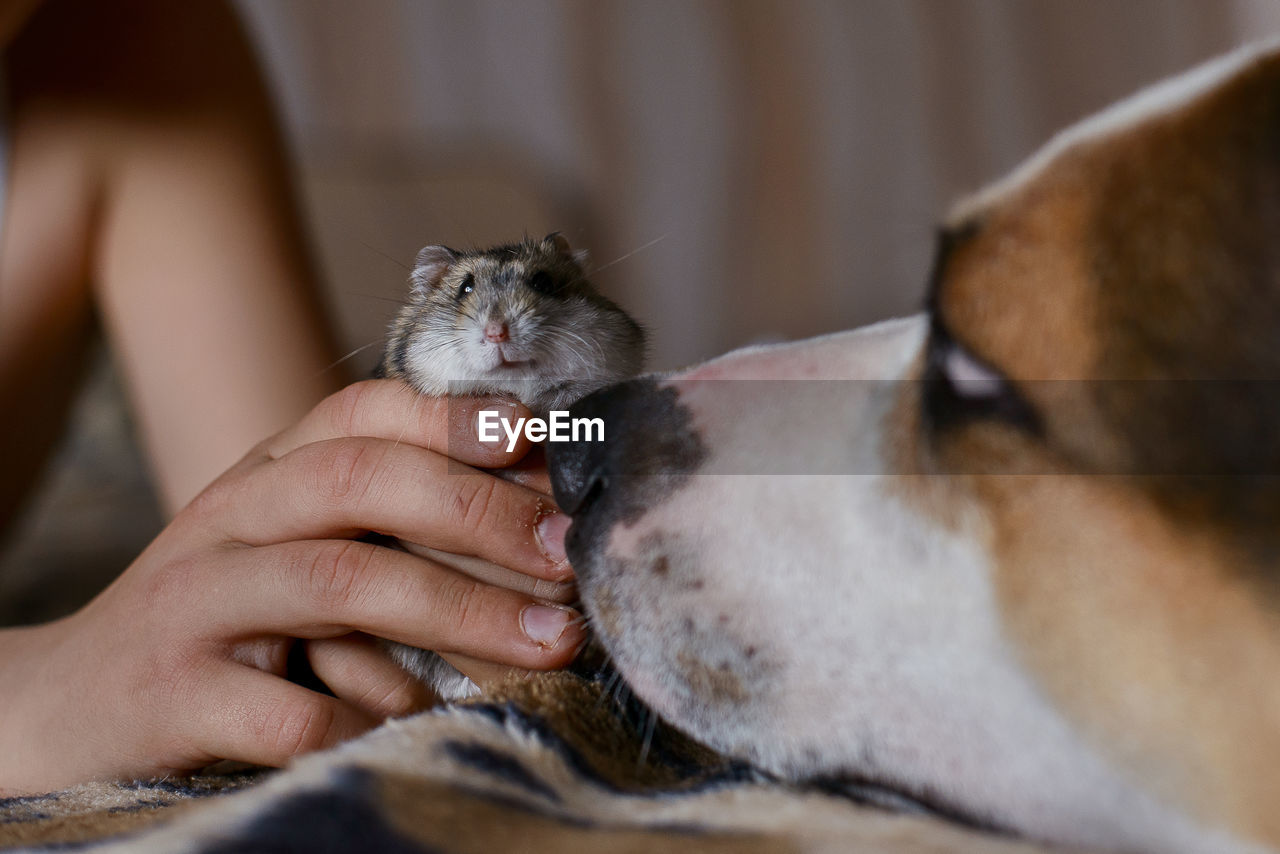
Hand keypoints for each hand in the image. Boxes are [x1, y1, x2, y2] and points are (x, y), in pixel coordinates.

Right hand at [0, 380, 584, 793]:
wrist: (70, 701)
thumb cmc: (224, 620)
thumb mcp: (295, 549)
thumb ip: (389, 528)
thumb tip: (538, 526)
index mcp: (267, 475)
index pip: (359, 414)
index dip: (452, 417)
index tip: (537, 437)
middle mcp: (230, 518)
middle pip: (360, 482)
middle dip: (480, 512)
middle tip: (568, 554)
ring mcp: (198, 602)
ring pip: (338, 582)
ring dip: (462, 611)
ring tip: (553, 643)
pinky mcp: (177, 693)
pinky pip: (292, 710)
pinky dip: (372, 721)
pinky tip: (429, 729)